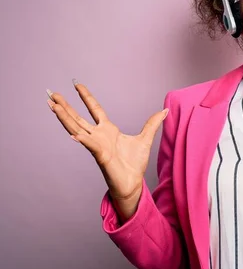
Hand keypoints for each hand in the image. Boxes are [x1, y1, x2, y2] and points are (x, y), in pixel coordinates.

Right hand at [46, 80, 167, 217]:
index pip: (94, 109)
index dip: (86, 97)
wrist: (133, 183)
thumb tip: (165, 110)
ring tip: (52, 106)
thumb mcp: (146, 139)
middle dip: (65, 106)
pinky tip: (73, 133)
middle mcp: (99, 136)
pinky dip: (82, 139)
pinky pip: (90, 145)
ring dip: (65, 118)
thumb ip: (153, 124)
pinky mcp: (101, 156)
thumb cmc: (135, 164)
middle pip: (78, 117)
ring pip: (77, 129)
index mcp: (108, 130)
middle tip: (52, 93)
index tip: (77, 85)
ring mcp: (97, 146)